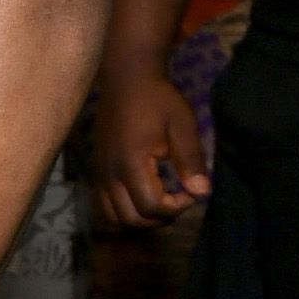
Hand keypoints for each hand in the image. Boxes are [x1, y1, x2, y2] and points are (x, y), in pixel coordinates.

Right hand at [90, 60, 208, 223]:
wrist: (126, 78)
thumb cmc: (158, 99)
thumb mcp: (182, 125)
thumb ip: (191, 160)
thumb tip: (201, 192)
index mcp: (131, 163)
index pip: (152, 207)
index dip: (177, 207)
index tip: (191, 191)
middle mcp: (110, 173)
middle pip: (131, 219)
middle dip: (159, 218)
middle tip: (178, 199)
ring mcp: (100, 173)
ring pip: (114, 217)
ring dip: (140, 218)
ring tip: (160, 202)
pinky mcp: (97, 170)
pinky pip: (104, 205)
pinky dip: (123, 210)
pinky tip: (142, 195)